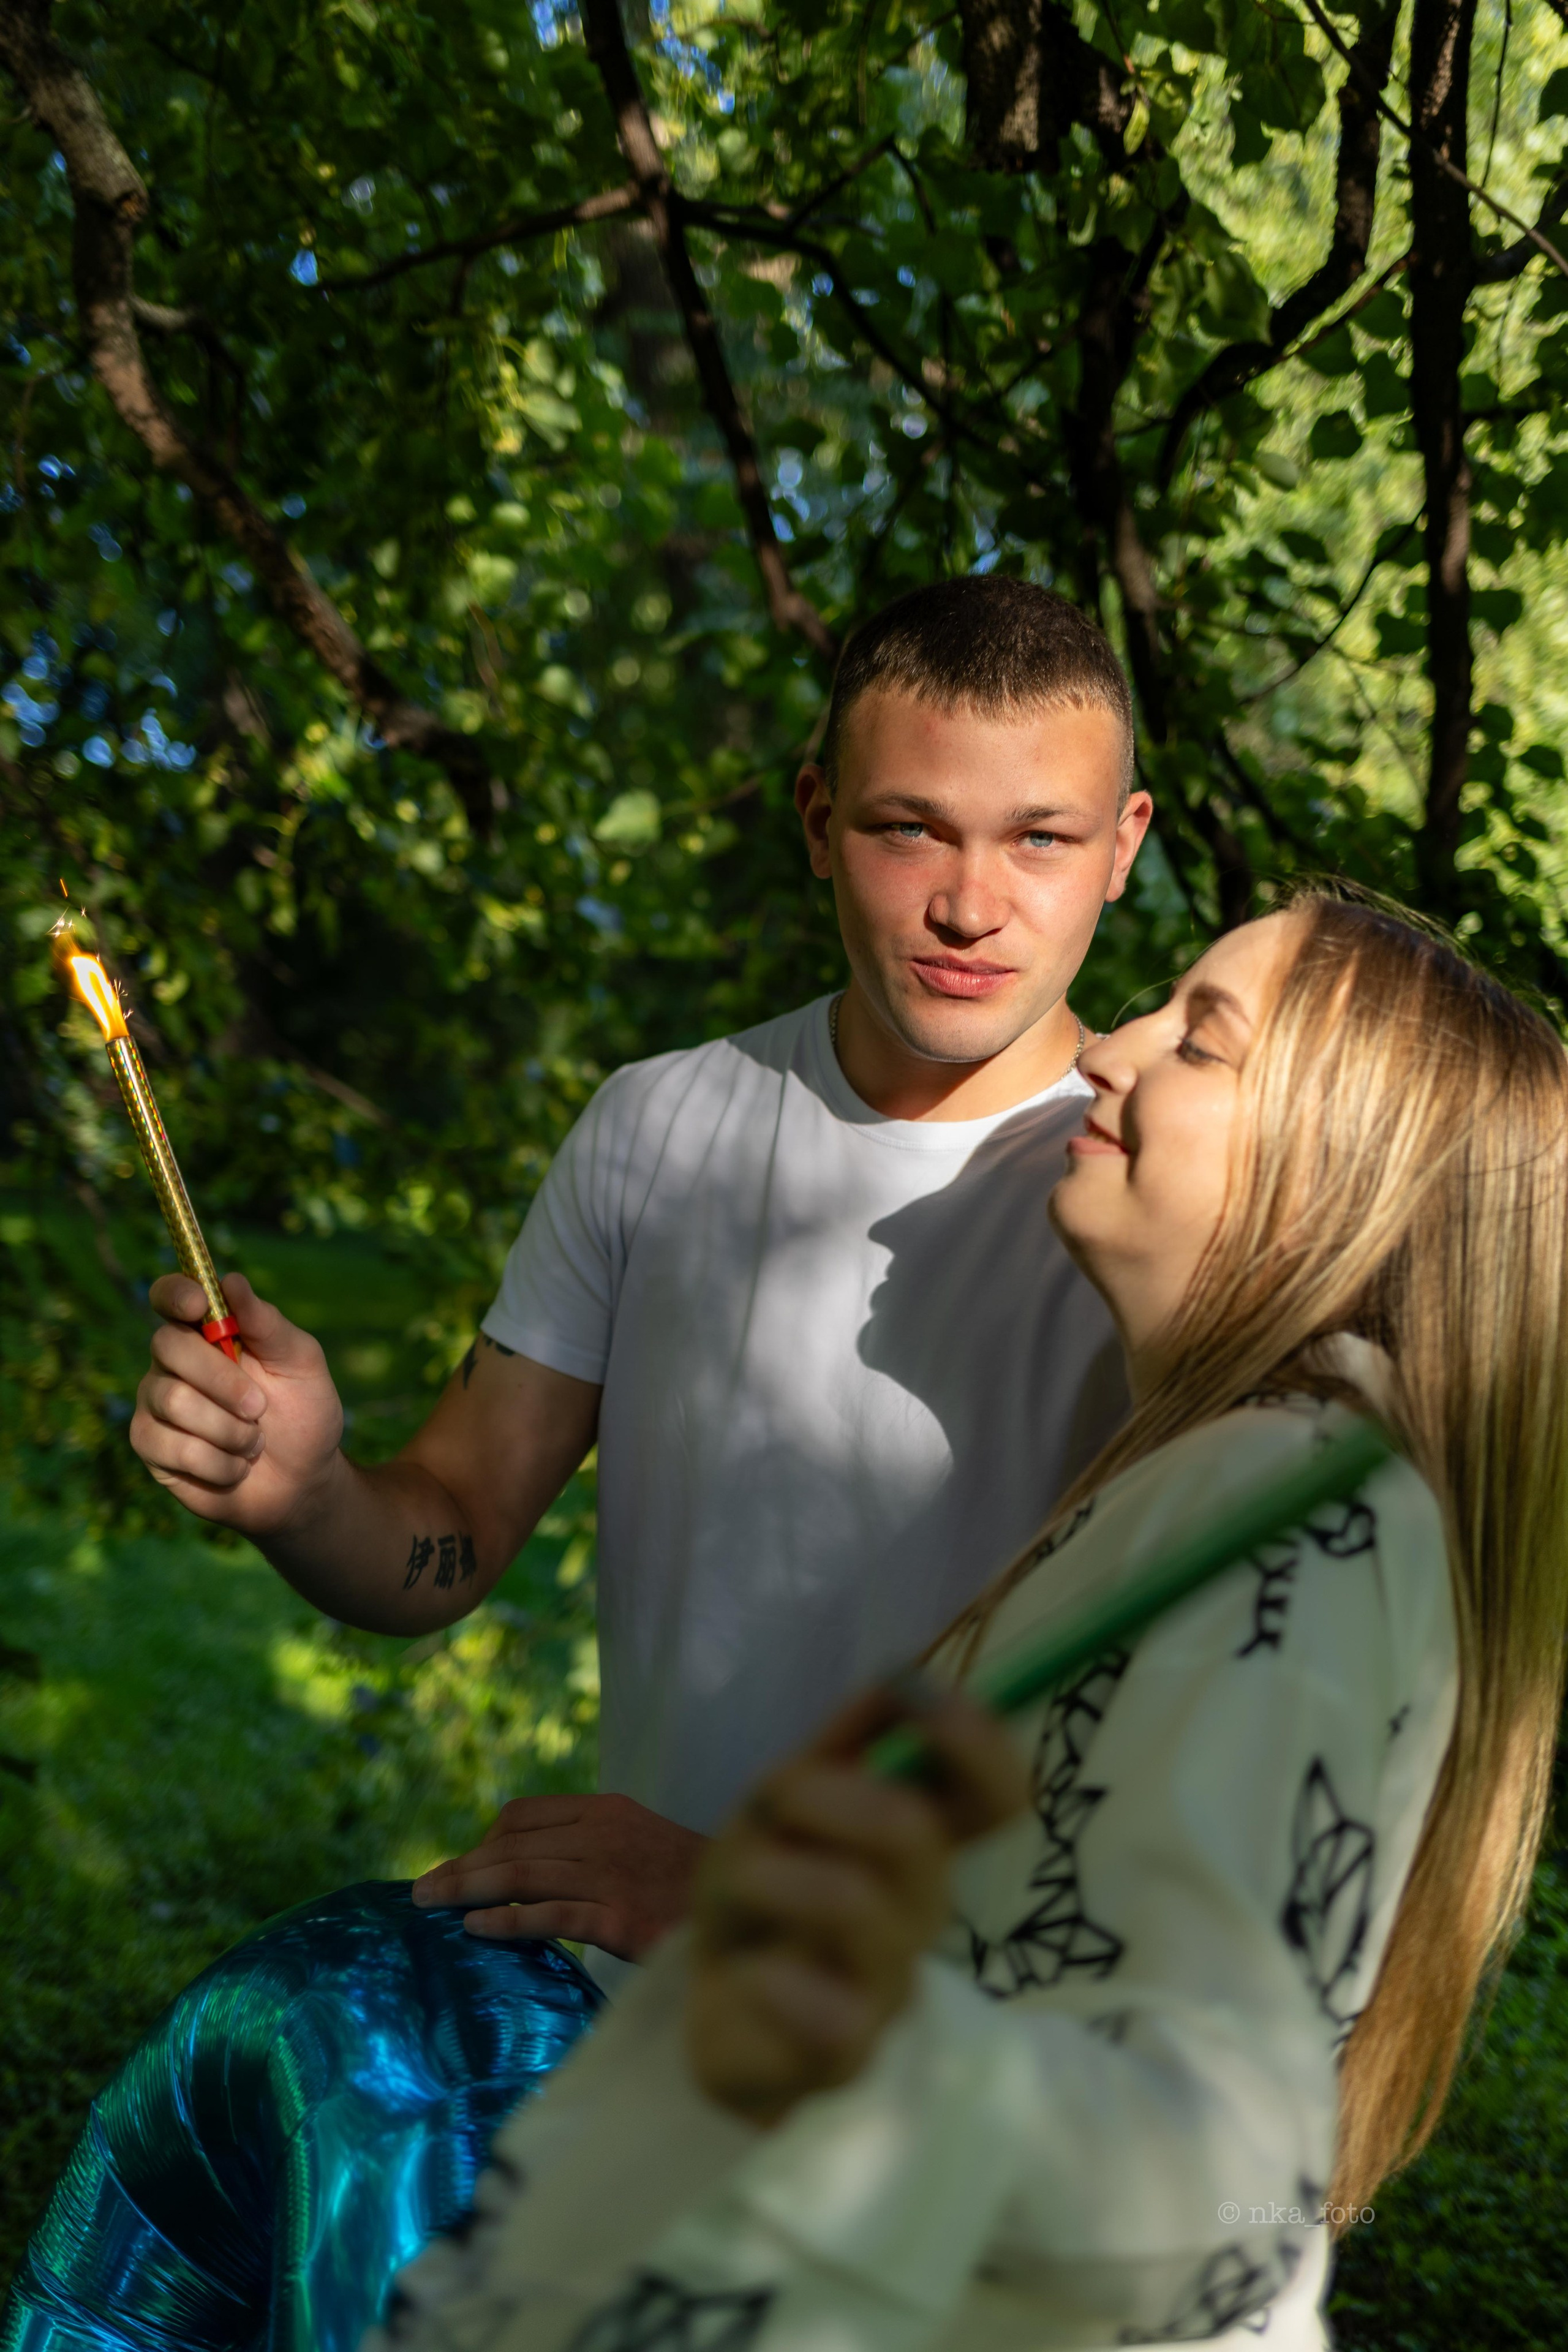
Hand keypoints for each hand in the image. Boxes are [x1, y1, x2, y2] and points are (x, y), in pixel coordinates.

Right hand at [129, 1272, 344, 1536]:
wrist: (303, 1481)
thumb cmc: (303, 1413)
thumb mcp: (300, 1363)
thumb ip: (268, 1324)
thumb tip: (232, 1280)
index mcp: (207, 1332)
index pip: (170, 1296)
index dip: (176, 1294)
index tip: (199, 1305)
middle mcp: (172, 1363)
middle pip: (168, 1346)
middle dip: (222, 1380)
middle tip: (260, 1407)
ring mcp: (156, 1404)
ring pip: (174, 1401)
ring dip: (229, 1430)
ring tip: (254, 1443)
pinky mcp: (151, 1447)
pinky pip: (173, 1448)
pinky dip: (219, 1463)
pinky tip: (236, 1467)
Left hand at [411, 1793, 704, 1959]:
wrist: (748, 1907)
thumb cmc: (689, 1884)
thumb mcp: (639, 1843)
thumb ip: (590, 1845)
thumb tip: (531, 1865)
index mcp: (605, 1810)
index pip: (523, 1815)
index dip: (482, 1841)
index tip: (456, 1867)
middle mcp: (603, 1834)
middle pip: (512, 1845)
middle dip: (460, 1867)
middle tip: (419, 1890)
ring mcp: (611, 1874)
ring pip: (522, 1875)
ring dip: (467, 1890)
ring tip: (430, 1905)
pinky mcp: (620, 1917)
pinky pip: (551, 1915)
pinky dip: (507, 1920)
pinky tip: (475, 1929)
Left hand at [685, 1686, 1027, 2127]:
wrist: (716, 2014)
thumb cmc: (765, 1898)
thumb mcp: (786, 1805)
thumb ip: (844, 1742)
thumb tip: (903, 1670)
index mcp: (918, 1847)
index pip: (997, 1795)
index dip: (974, 1742)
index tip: (919, 1700)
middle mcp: (921, 1916)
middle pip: (914, 1835)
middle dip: (826, 1797)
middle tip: (773, 1801)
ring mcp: (890, 1994)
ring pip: (858, 1908)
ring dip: (774, 1877)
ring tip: (735, 1889)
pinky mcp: (843, 2064)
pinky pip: (830, 2017)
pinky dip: (770, 1977)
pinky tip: (747, 1974)